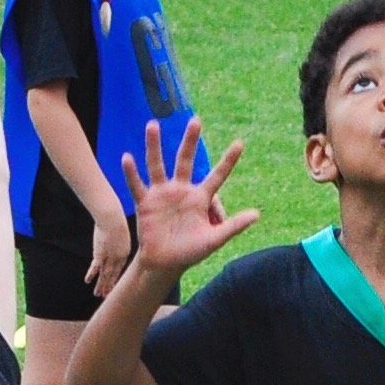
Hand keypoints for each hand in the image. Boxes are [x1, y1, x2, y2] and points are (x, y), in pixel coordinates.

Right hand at [87, 208, 132, 297]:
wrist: (112, 217)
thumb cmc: (116, 219)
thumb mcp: (120, 230)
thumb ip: (118, 237)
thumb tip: (115, 235)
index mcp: (125, 251)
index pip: (120, 269)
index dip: (115, 277)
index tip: (113, 285)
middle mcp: (118, 257)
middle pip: (112, 274)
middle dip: (109, 285)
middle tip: (106, 296)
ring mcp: (109, 257)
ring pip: (104, 275)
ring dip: (101, 286)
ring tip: (98, 295)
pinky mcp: (100, 254)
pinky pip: (95, 268)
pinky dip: (91, 274)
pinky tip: (87, 281)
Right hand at [125, 117, 258, 278]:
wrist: (164, 264)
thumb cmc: (191, 251)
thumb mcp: (213, 239)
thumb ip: (233, 226)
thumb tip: (257, 214)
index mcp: (200, 197)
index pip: (217, 175)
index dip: (228, 161)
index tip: (240, 143)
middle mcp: (181, 189)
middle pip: (185, 160)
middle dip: (190, 141)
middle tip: (195, 120)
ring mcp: (162, 194)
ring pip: (157, 165)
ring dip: (154, 146)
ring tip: (152, 124)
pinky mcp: (145, 202)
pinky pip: (136, 185)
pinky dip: (131, 173)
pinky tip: (127, 157)